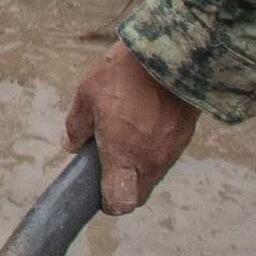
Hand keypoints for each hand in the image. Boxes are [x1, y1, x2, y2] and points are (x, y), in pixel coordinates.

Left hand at [65, 48, 201, 214]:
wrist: (173, 52)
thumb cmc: (125, 73)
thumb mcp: (88, 94)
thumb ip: (77, 125)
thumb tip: (71, 146)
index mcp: (122, 154)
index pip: (120, 202)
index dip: (109, 202)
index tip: (99, 190)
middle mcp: (149, 160)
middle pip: (137, 195)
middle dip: (123, 187)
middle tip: (110, 163)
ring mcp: (170, 151)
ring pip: (152, 175)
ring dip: (139, 168)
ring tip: (128, 136)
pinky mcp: (185, 137)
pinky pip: (166, 156)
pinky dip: (155, 151)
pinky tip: (146, 125)